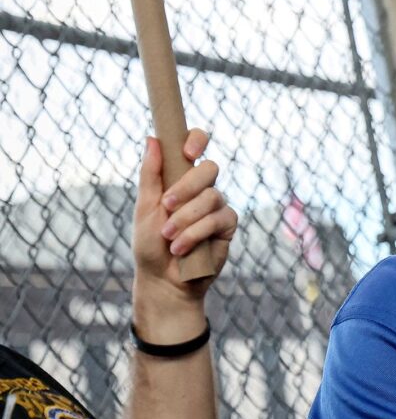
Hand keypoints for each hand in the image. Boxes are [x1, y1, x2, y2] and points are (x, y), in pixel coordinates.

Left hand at [132, 131, 237, 339]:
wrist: (162, 280)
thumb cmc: (150, 244)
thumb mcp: (145, 208)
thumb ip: (150, 175)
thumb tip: (151, 138)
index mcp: (181, 177)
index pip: (196, 145)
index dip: (197, 141)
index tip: (187, 152)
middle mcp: (203, 188)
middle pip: (209, 168)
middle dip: (187, 187)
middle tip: (167, 206)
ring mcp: (218, 206)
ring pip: (212, 196)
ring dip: (185, 218)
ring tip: (170, 237)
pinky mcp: (227, 226)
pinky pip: (218, 219)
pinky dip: (196, 233)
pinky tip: (181, 248)